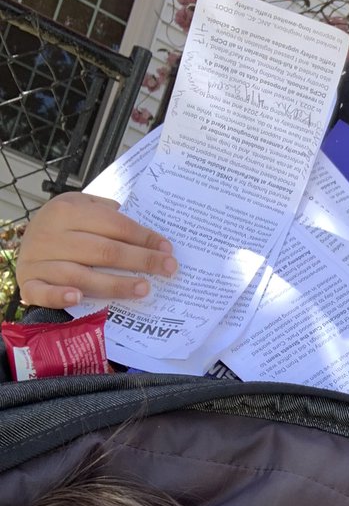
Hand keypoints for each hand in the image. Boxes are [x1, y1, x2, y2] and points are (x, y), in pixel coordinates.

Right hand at [15, 192, 177, 308]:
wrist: (23, 242)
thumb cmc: (62, 226)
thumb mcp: (80, 207)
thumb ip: (107, 213)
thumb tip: (145, 230)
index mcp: (67, 211)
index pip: (114, 225)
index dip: (144, 237)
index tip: (168, 249)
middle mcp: (52, 235)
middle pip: (104, 251)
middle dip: (141, 260)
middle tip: (168, 269)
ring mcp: (38, 260)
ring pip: (81, 275)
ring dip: (115, 284)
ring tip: (144, 288)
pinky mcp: (29, 283)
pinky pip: (43, 292)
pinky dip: (60, 296)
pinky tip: (78, 298)